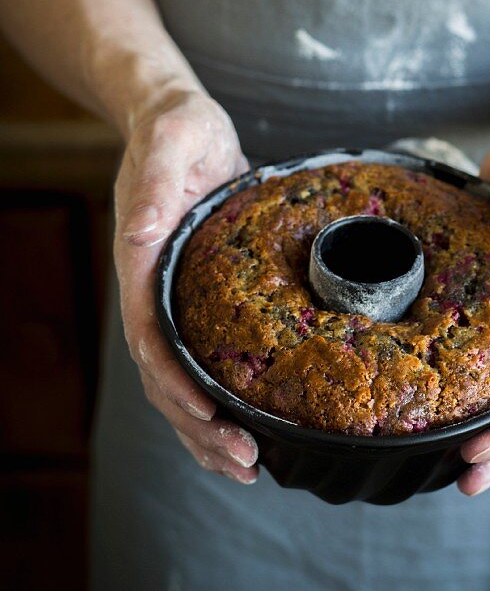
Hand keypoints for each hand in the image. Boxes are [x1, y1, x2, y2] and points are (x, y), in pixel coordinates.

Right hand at [113, 90, 259, 483]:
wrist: (181, 124)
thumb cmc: (178, 129)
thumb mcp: (173, 139)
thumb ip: (153, 182)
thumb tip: (139, 230)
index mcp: (142, 260)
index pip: (149, 335)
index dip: (174, 381)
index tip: (208, 414)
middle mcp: (151, 289)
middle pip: (164, 375)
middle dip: (199, 426)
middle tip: (244, 462)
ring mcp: (172, 299)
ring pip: (180, 380)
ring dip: (208, 428)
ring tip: (247, 466)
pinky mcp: (197, 300)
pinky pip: (202, 359)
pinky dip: (221, 399)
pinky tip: (250, 426)